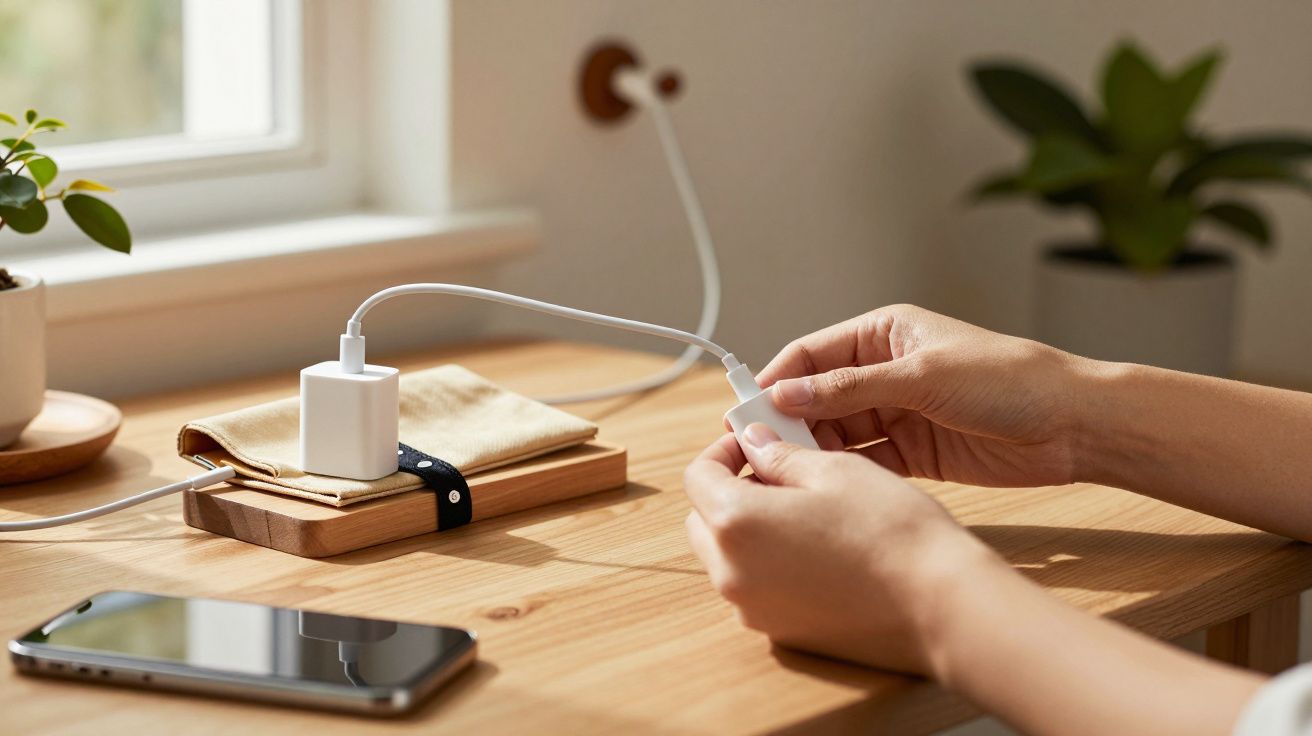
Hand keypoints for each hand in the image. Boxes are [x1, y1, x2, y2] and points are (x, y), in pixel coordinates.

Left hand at [682, 425, 1004, 673]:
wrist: (940, 606)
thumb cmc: (892, 531)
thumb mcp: (833, 470)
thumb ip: (780, 455)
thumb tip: (754, 444)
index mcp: (734, 524)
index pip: (697, 476)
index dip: (723, 451)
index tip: (752, 441)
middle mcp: (732, 574)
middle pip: (703, 521)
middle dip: (730, 491)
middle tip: (777, 473)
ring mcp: (754, 610)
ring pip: (728, 558)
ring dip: (749, 530)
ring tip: (805, 511)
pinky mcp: (781, 634)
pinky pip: (757, 589)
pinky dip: (770, 565)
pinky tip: (819, 550)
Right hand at [756, 304, 1091, 487]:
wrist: (1072, 425)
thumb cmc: (1006, 380)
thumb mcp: (921, 376)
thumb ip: (850, 388)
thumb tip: (784, 392)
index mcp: (883, 334)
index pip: (812, 354)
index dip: (776, 380)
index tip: (745, 411)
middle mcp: (884, 371)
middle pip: (817, 395)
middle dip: (788, 420)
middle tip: (758, 451)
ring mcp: (897, 412)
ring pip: (836, 430)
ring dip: (812, 449)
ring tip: (785, 473)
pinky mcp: (913, 451)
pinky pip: (864, 460)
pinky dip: (842, 471)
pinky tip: (824, 485)